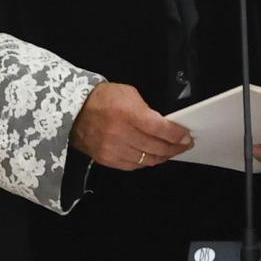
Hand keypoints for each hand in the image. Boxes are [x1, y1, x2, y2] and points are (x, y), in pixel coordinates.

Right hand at [70, 82, 192, 170]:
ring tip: (172, 152)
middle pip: (156, 147)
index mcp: (128, 114)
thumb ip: (147, 111)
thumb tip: (164, 126)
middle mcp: (121, 134)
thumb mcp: (130, 95)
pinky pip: (133, 166)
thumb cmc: (104, 99)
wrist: (73, 111)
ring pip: (147, 159)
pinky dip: (146, 162)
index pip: (160, 129)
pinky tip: (154, 157)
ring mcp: (113, 149)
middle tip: (184, 145)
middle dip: (175, 147)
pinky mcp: (107, 160)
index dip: (177, 135)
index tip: (187, 136)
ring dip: (163, 156)